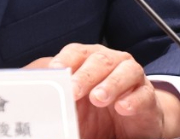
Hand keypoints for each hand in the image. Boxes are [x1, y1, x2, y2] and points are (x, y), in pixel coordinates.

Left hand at [25, 43, 179, 138]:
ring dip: (111, 84)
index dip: (64, 60)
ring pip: (125, 71)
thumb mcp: (71, 106)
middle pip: (99, 60)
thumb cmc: (95, 112)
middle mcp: (111, 63)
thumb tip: (31, 93)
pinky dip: (133, 99)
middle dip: (85, 74)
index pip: (75, 53)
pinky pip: (144, 93)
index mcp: (88, 61)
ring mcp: (131, 78)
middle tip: (73, 90)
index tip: (54, 72)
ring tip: (98, 98)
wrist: (130, 126)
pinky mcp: (148, 96)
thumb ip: (54, 98)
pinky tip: (122, 108)